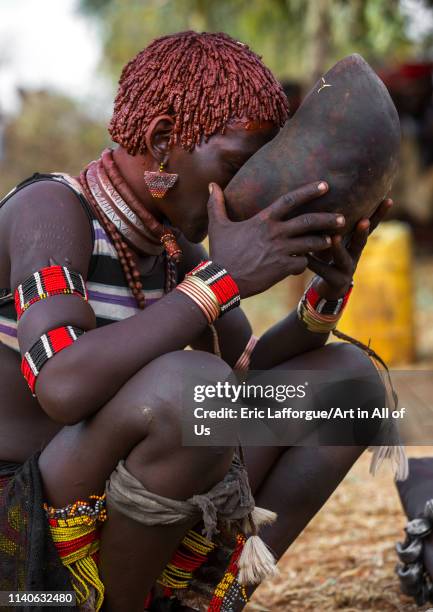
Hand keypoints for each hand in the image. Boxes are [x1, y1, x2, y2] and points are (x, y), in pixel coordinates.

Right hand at [207, 180, 345, 297]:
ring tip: (330, 241)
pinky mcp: (283, 268)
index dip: (309, 191)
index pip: (290, 200)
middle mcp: (275, 233)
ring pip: (311, 243)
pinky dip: (304, 263)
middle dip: (328, 219)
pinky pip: (303, 263)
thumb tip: (212, 185)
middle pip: (309, 221)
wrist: (223, 280)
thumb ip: (217, 204)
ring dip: (322, 242)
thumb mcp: (217, 226)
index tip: (325, 185)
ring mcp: (281, 251)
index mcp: (263, 220)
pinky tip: (303, 265)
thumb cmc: (220, 252)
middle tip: (343, 218)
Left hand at [306, 198, 392, 299]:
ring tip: (333, 237)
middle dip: (362, 231)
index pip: (370, 226)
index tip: (387, 199)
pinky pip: (323, 271)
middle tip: (363, 220)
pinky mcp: (336, 282)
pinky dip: (314, 263)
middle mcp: (355, 255)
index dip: (379, 214)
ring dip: (338, 247)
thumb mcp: (336, 239)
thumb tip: (329, 194)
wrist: (328, 287)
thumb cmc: (331, 256)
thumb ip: (335, 224)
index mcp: (356, 242)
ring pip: (343, 258)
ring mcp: (347, 270)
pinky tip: (305, 257)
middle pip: (361, 241)